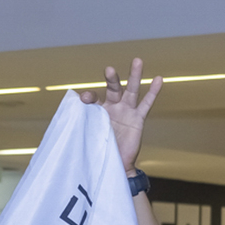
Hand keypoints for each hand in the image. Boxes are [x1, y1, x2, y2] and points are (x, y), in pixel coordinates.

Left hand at [78, 59, 161, 173]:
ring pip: (131, 90)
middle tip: (109, 70)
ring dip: (134, 76)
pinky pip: (146, 104)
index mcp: (97, 111)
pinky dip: (153, 92)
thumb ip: (80, 128)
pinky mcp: (137, 119)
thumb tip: (65, 127)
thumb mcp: (87, 138)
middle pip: (113, 89)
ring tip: (137, 61)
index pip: (94, 98)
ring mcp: (126, 111)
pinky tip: (158, 79)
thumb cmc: (98, 151)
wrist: (114, 164)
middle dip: (111, 79)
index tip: (85, 98)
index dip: (89, 97)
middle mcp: (112, 107)